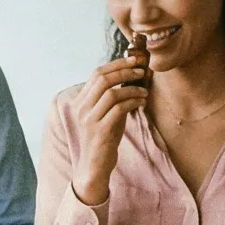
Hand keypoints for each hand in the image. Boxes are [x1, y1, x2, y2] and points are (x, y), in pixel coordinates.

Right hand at [70, 53, 149, 203]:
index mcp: (80, 101)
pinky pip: (118, 109)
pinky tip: (142, 102)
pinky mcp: (100, 131)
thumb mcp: (105, 114)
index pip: (96, 73)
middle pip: (102, 79)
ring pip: (111, 93)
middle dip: (125, 70)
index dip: (117, 63)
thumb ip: (111, 97)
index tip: (134, 59)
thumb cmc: (103, 138)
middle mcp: (81, 108)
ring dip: (132, 88)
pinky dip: (133, 102)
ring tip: (144, 90)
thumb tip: (131, 76)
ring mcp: (89, 119)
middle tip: (142, 70)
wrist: (94, 166)